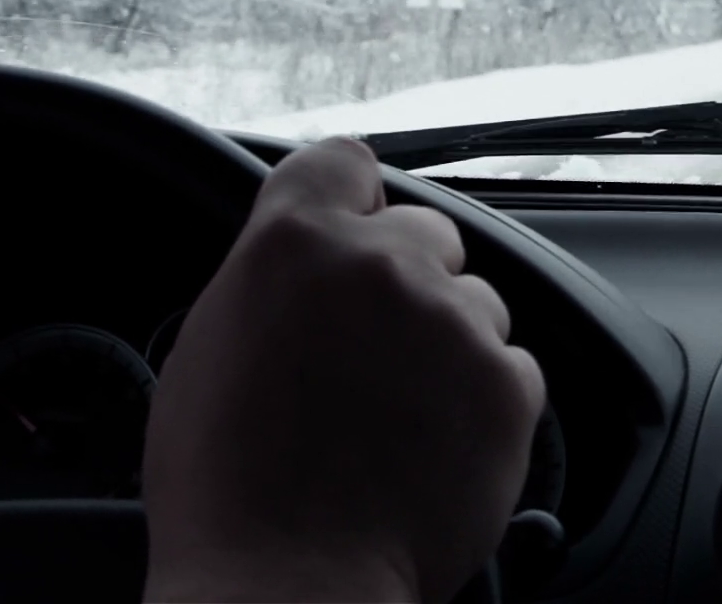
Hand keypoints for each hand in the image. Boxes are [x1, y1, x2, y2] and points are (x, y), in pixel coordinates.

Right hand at [142, 137, 546, 603]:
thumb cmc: (227, 488)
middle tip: (368, 356)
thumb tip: (303, 262)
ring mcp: (455, 320)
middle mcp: (384, 262)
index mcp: (295, 240)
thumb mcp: (210, 346)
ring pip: (476, 301)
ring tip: (397, 416)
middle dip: (406, 281)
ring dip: (449, 342)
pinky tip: (432, 447)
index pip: (345, 161)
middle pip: (423, 233)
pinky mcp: (509, 382)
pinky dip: (483, 401)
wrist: (289, 586)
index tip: (349, 234)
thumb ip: (270, 278)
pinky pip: (510, 366)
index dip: (349, 202)